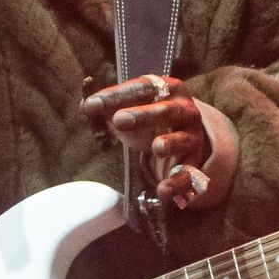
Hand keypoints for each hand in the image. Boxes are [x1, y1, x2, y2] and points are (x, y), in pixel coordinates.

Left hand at [84, 74, 225, 209]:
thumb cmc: (149, 116)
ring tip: (156, 147)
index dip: (116, 95)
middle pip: (166, 111)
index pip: (142, 88)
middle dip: (143, 115)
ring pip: (182, 139)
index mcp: (166, 89)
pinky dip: (177, 183)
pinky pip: (188, 175)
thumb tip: (85, 106)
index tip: (92, 104)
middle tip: (119, 120)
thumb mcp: (129, 108)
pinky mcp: (193, 163)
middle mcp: (184, 110)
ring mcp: (191, 137)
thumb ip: (107, 107)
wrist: (183, 135)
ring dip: (170, 142)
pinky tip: (163, 191)